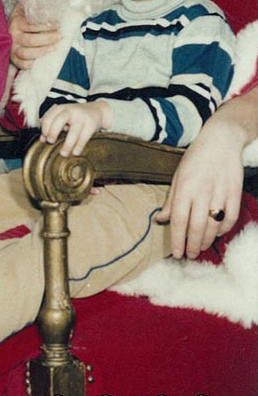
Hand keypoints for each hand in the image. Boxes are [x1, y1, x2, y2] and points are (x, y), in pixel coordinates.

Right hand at [9, 3, 59, 69]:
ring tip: (54, 47)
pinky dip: (30, 64)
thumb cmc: (20, 19)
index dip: (46, 26)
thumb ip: (33, 4)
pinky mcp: (13, 59)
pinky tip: (40, 61)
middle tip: (59, 36)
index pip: (31, 25)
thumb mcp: (23, 9)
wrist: (2, 31)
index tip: (57, 25)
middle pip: (31, 40)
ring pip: (26, 53)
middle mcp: (13, 36)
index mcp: (16, 22)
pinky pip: (21, 64)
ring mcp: (12, 48)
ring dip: (42, 51)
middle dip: (47, 39)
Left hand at [40, 101, 110, 156]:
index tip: (44, 138)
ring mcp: (82, 117)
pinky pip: (84, 137)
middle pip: (60, 120)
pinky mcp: (91, 124)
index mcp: (61, 108)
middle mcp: (71, 111)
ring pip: (74, 131)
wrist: (97, 111)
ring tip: (63, 154)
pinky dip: (79, 146)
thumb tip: (42, 139)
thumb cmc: (76, 116)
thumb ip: (51, 126)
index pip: (49, 117)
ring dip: (67, 144)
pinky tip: (75, 152)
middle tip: (50, 142)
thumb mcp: (63, 117)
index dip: (45, 128)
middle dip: (53, 131)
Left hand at [154, 91, 257, 258]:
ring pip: (214, 225)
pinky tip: (216, 234)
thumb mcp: (178, 175)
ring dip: (206, 241)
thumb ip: (171, 200)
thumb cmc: (195, 158)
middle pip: (197, 227)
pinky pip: (231, 218)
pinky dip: (224, 229)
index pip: (179, 220)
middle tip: (189, 255)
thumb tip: (161, 220)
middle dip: (192, 245)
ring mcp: (220, 193)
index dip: (177, 239)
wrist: (221, 140)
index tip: (176, 253)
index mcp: (185, 187)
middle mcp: (202, 192)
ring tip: (200, 248)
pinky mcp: (235, 193)